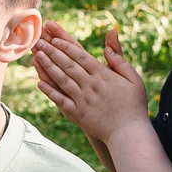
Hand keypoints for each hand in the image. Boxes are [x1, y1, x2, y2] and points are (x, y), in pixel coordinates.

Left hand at [31, 29, 149, 146]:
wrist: (129, 133)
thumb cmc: (134, 105)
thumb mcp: (134, 80)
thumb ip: (120, 62)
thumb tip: (107, 48)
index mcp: (103, 75)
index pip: (81, 56)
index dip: (66, 46)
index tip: (54, 38)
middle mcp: (90, 85)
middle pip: (68, 64)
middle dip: (52, 51)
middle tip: (39, 41)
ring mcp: (82, 100)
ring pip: (61, 79)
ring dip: (48, 66)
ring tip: (37, 56)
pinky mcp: (77, 114)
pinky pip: (60, 100)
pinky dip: (49, 91)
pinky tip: (39, 83)